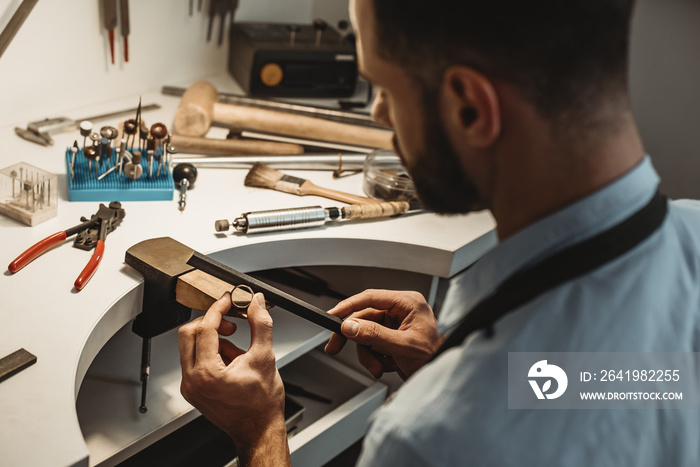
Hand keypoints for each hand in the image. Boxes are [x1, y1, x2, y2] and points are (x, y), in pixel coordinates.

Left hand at [178, 292, 289, 465]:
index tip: (229, 301)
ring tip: (238, 350)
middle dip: (212, 322)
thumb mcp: (265, 357)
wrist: (258, 429)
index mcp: (207, 374)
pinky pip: (195, 360)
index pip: (205, 328)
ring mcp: (190, 387)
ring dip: (213, 339)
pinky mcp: (193, 390)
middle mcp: (192, 381)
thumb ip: (260, 324)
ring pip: (191, 346)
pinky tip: (233, 361)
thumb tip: (256, 303)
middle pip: (189, 334)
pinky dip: (212, 353)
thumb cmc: (261, 403)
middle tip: (232, 322)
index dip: (218, 309)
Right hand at [324, 289, 442, 379]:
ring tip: (378, 367)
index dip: (348, 306)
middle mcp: (401, 311)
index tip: (332, 315)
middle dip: (357, 340)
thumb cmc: (435, 358)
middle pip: (364, 318)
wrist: (442, 376)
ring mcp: (396, 325)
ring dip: (367, 354)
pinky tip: (387, 365)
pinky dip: (374, 358)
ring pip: (365, 334)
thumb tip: (350, 326)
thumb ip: (374, 335)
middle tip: (335, 347)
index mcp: (408, 303)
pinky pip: (372, 344)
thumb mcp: (402, 346)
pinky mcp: (392, 338)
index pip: (371, 298)